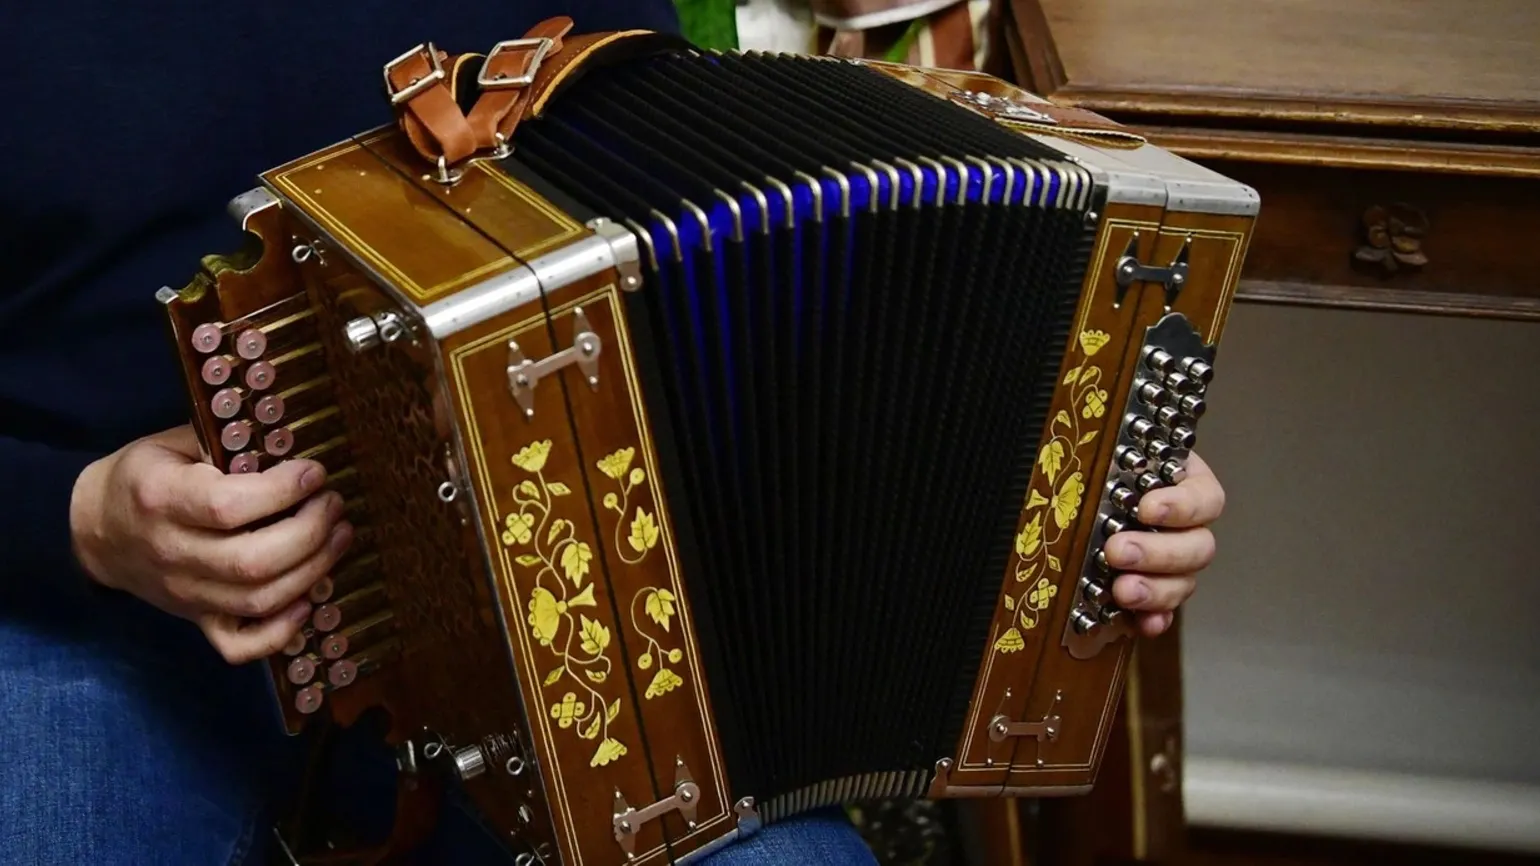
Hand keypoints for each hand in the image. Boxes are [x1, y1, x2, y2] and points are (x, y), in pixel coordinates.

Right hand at [70, 425, 352, 662]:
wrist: (100, 531)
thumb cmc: (147, 478)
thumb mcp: (174, 444)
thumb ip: (226, 442)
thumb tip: (292, 442)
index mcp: (161, 499)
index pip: (227, 506)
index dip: (282, 491)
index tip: (314, 473)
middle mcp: (172, 553)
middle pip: (252, 561)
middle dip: (310, 532)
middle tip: (334, 504)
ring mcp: (185, 595)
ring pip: (258, 600)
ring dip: (313, 570)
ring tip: (339, 535)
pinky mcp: (197, 620)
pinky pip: (240, 646)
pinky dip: (281, 631)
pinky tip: (310, 599)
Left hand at [1101, 451, 1223, 636]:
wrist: (1074, 483)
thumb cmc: (1094, 462)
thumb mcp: (1107, 453)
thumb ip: (1114, 458)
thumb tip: (1101, 461)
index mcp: (1183, 484)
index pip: (1206, 499)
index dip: (1183, 507)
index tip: (1149, 509)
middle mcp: (1185, 526)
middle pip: (1198, 548)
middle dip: (1159, 553)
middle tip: (1118, 551)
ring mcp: (1171, 562)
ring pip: (1184, 582)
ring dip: (1155, 590)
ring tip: (1122, 590)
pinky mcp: (1151, 590)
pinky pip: (1162, 611)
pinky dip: (1154, 618)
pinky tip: (1142, 623)